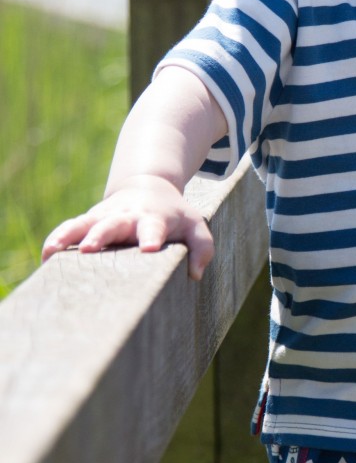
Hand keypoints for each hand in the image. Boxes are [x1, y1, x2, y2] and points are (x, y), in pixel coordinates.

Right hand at [41, 175, 214, 280]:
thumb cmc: (175, 216)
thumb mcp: (196, 225)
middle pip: (114, 223)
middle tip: (92, 246)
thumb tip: (196, 274)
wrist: (149, 188)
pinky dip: (57, 239)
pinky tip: (46, 256)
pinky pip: (70, 228)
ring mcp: (105, 217)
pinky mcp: (89, 221)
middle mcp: (127, 216)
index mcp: (156, 218)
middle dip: (102, 234)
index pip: (155, 226)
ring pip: (84, 223)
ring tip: (53, 252)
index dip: (152, 236)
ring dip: (70, 235)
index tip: (149, 247)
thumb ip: (202, 247)